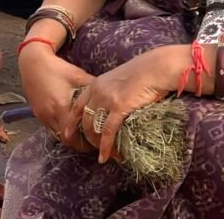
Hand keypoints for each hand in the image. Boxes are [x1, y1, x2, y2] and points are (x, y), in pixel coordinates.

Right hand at [19, 42, 94, 152]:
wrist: (33, 63)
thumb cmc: (58, 68)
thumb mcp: (78, 76)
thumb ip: (93, 89)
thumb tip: (110, 98)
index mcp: (61, 107)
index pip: (74, 136)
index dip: (86, 143)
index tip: (98, 143)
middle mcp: (50, 115)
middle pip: (66, 141)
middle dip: (79, 145)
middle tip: (93, 143)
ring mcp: (42, 116)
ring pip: (57, 136)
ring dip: (69, 139)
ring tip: (83, 137)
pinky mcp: (37, 114)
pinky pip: (50, 129)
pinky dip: (61, 131)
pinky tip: (70, 127)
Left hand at [63, 46, 176, 163]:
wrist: (156, 68)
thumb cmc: (144, 73)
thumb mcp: (120, 80)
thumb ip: (112, 92)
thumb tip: (114, 106)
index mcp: (96, 84)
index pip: (77, 105)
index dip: (71, 121)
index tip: (67, 133)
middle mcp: (97, 92)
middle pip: (84, 119)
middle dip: (85, 137)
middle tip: (90, 150)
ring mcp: (107, 99)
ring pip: (94, 127)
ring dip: (97, 144)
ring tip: (102, 156)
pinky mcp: (119, 107)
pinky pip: (108, 131)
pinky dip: (106, 146)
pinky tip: (106, 156)